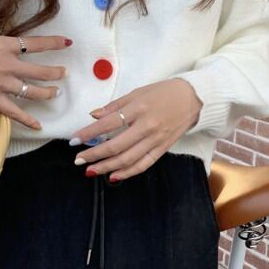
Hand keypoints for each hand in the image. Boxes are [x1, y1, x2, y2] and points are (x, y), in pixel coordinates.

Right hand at [0, 18, 72, 129]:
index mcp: (3, 46)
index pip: (34, 44)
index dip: (53, 43)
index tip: (66, 43)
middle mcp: (7, 66)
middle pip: (40, 71)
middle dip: (55, 73)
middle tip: (64, 73)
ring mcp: (2, 84)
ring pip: (32, 92)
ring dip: (47, 93)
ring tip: (55, 92)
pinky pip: (14, 112)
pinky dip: (27, 120)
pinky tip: (39, 126)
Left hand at [70, 78, 202, 180]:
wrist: (194, 99)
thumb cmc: (164, 92)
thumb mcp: (138, 92)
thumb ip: (115, 106)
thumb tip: (94, 116)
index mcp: (139, 108)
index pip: (108, 124)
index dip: (89, 133)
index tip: (74, 140)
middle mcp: (147, 126)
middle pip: (116, 146)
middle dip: (94, 155)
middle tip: (78, 160)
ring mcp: (156, 139)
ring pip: (128, 159)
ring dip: (107, 167)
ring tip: (91, 170)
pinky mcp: (163, 148)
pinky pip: (143, 164)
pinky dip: (127, 172)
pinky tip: (113, 176)